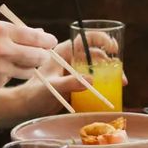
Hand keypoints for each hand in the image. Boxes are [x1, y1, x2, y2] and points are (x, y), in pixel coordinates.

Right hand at [0, 17, 57, 93]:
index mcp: (0, 30)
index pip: (36, 37)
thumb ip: (13, 31)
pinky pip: (13, 78)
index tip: (50, 42)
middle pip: (38, 55)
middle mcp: (2, 49)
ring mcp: (0, 68)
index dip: (47, 40)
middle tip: (42, 54)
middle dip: (43, 55)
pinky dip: (12, 74)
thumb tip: (41, 34)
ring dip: (30, 66)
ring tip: (20, 61)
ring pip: (30, 70)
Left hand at [0, 33, 125, 120]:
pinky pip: (93, 80)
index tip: (113, 48)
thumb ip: (69, 84)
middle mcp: (71, 59)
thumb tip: (91, 80)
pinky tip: (111, 92)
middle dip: (111, 62)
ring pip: (97, 68)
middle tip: (121, 75)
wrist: (26, 108)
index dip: (101, 39)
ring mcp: (74, 72)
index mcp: (64, 52)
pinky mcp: (76, 84)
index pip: (85, 39)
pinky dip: (103, 84)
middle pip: (96, 54)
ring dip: (110, 74)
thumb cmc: (34, 95)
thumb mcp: (52, 88)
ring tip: (120, 83)